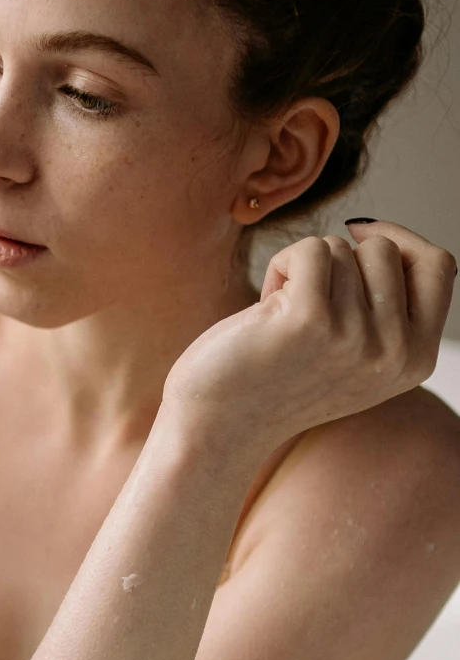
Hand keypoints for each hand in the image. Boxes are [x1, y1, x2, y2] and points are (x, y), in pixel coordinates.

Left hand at [163, 221, 455, 456]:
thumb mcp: (357, 353)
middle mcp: (394, 352)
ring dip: (304, 271)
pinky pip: (308, 250)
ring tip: (283, 318)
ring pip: (341, 249)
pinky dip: (281, 266)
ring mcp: (355, 336)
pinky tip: (265, 309)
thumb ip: (388, 308)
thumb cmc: (281, 378)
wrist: (221, 426)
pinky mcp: (310, 319)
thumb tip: (380, 233)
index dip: (402, 239)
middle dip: (340, 261)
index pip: (439, 266)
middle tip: (308, 305)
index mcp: (416, 360)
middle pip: (385, 250)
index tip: (362, 237)